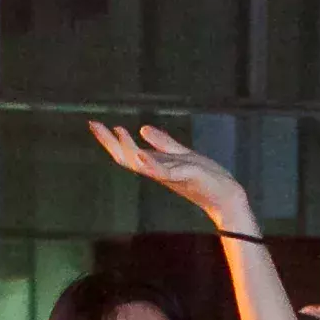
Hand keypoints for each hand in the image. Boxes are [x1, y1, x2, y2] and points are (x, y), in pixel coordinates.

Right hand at [87, 120, 257, 232]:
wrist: (225, 196)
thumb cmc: (205, 177)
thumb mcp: (181, 155)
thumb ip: (162, 143)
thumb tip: (141, 129)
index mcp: (156, 165)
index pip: (127, 152)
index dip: (110, 140)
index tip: (94, 124)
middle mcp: (158, 172)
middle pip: (127, 158)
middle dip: (110, 143)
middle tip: (94, 125)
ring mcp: (170, 175)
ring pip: (142, 165)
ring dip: (128, 149)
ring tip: (117, 133)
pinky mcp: (184, 176)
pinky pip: (164, 171)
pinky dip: (151, 163)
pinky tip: (141, 153)